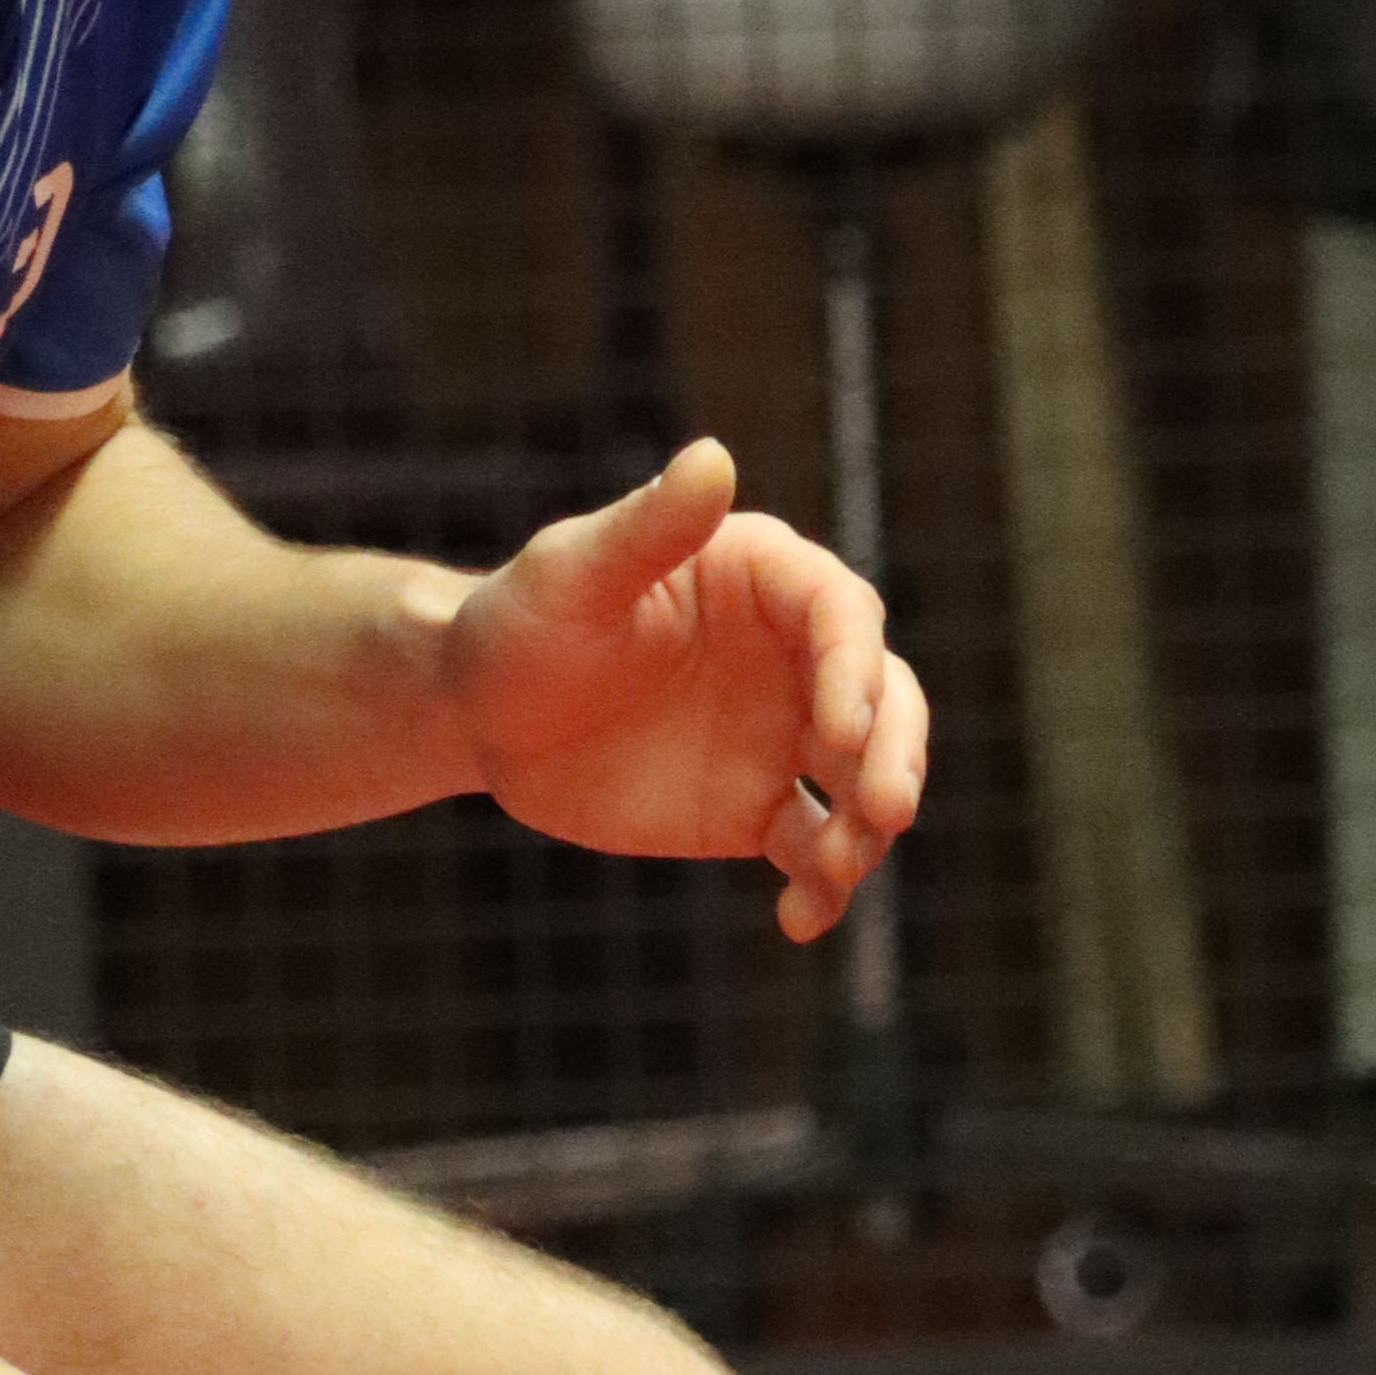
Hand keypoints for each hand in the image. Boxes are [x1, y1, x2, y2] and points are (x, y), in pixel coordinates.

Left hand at [443, 436, 929, 942]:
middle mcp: (795, 654)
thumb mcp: (574, 572)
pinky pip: (816, 848)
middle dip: (894, 755)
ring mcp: (786, 733)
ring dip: (871, 828)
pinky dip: (824, 885)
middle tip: (882, 812)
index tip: (838, 731)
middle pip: (883, 699)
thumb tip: (714, 454)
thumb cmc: (523, 621)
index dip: (855, 671)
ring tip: (836, 872)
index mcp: (765, 577)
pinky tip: (800, 920)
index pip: (841, 615)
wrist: (482, 712)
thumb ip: (650, 526)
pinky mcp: (760, 806)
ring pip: (865, 777)